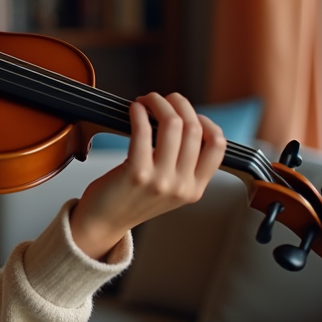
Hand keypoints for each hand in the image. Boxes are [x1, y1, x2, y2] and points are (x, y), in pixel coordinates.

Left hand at [70, 92, 226, 259]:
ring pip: (173, 125)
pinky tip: (134, 108)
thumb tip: (184, 120)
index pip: (218, 146)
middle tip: (162, 99)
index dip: (206, 121)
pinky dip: (139, 112)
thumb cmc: (131, 198)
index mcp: (195, 189)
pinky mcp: (136, 174)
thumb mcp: (168, 188)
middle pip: (194, 129)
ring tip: (146, 100)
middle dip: (178, 104)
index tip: (188, 113)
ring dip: (158, 103)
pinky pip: (143, 131)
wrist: (103, 222)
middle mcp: (182, 186)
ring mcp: (161, 181)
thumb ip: (182, 164)